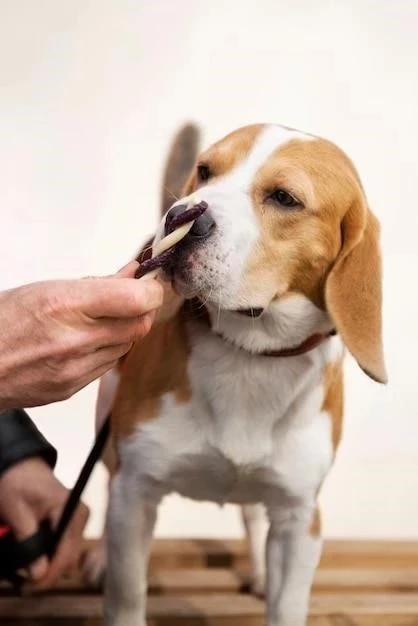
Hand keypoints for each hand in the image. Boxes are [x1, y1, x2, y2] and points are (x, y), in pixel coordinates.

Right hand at [0, 262, 162, 407]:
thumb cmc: (2, 320)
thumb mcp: (47, 288)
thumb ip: (97, 284)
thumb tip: (133, 274)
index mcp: (66, 306)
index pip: (137, 299)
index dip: (152, 290)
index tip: (150, 283)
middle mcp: (75, 341)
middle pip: (140, 325)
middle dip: (141, 309)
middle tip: (131, 298)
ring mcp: (75, 370)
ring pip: (127, 346)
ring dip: (125, 330)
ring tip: (101, 319)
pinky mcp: (72, 389)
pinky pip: (108, 365)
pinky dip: (108, 350)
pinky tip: (88, 341)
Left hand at [0, 457, 88, 588]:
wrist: (21, 467)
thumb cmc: (17, 483)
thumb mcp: (16, 510)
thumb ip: (28, 540)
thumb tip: (38, 574)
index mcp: (70, 508)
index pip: (66, 551)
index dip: (49, 574)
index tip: (29, 587)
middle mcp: (81, 515)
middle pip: (69, 557)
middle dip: (47, 572)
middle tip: (23, 584)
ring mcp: (78, 521)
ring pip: (67, 556)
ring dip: (47, 566)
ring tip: (24, 571)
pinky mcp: (73, 525)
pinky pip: (64, 548)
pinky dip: (49, 556)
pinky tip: (34, 558)